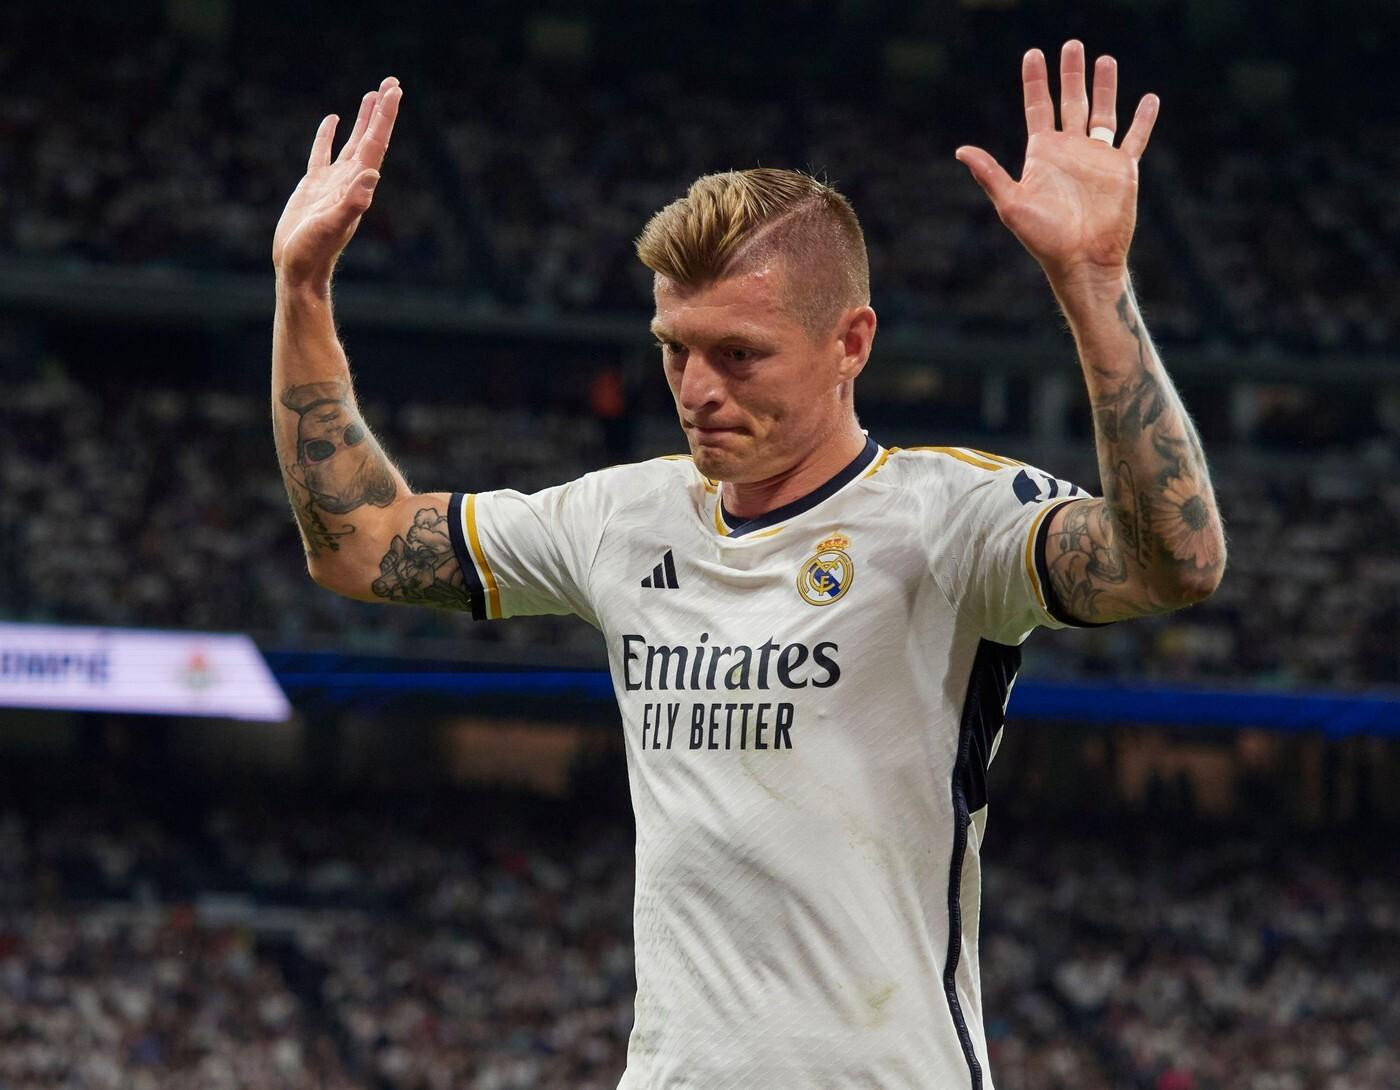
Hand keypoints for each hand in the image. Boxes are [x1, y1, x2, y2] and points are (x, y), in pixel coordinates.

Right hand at [273, 77, 402, 290]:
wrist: (299, 269)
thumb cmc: (314, 251)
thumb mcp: (333, 224)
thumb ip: (353, 201)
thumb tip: (372, 174)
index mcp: (358, 185)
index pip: (376, 144)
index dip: (385, 117)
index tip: (395, 90)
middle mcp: (350, 181)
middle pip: (371, 138)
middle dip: (381, 111)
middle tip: (392, 83)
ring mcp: (332, 182)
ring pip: (352, 142)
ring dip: (364, 119)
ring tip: (372, 94)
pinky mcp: (313, 186)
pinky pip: (323, 153)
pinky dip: (328, 134)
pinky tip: (333, 118)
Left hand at [955, 42, 1158, 287]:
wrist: (1082, 260)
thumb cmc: (1044, 238)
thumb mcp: (1011, 204)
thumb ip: (990, 174)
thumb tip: (961, 150)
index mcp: (1042, 154)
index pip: (1038, 107)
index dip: (1035, 81)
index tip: (1033, 53)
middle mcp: (1070, 150)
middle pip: (1070, 101)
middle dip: (1071, 73)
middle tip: (1072, 43)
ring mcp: (1097, 158)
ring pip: (1103, 112)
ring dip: (1104, 86)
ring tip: (1105, 58)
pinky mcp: (1122, 169)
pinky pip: (1134, 138)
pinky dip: (1142, 119)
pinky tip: (1149, 98)